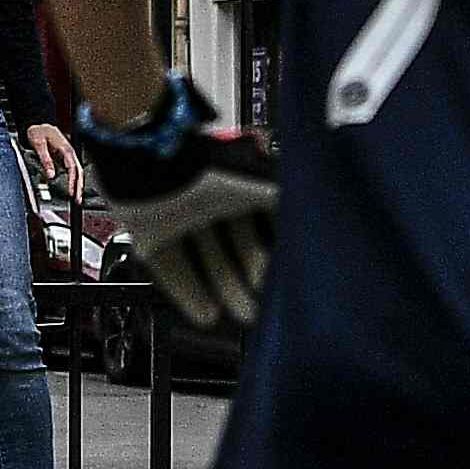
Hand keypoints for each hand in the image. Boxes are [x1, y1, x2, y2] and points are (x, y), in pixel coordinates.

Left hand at [21, 120, 88, 202]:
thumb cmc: (38, 132)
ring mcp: (68, 156)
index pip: (73, 169)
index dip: (73, 182)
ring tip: (77, 199)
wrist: (38, 125)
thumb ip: (45, 160)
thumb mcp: (39, 144)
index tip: (71, 192)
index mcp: (66, 149)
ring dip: (78, 185)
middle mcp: (69, 153)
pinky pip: (72, 171)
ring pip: (77, 172)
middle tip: (77, 200)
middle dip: (79, 187)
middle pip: (79, 172)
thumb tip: (51, 175)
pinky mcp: (64, 159)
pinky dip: (74, 181)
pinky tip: (72, 189)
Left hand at [76, 75, 276, 331]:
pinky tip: (204, 315)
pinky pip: (170, 267)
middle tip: (254, 311)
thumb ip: (287, 206)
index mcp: (235, 184)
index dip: (267, 259)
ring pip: (203, 258)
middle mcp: (208, 200)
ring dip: (217, 286)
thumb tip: (319, 225)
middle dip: (241, 281)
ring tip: (233, 315)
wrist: (154, 153)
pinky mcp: (151, 232)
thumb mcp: (260, 188)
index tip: (277, 284)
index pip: (256, 228)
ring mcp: (178, 217)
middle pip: (229, 247)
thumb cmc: (209, 167)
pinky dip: (186, 291)